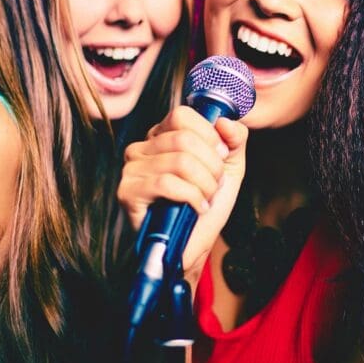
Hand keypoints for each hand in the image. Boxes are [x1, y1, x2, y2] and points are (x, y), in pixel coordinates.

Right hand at [118, 106, 247, 281]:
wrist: (193, 247)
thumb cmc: (206, 205)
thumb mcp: (230, 167)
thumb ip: (235, 139)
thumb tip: (226, 121)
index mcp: (162, 136)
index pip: (182, 115)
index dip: (209, 135)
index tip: (221, 157)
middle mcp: (142, 148)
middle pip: (184, 139)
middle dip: (211, 165)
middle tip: (215, 184)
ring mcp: (132, 170)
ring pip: (179, 161)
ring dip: (205, 184)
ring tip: (206, 198)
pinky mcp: (128, 192)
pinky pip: (167, 183)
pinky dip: (192, 197)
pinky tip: (196, 208)